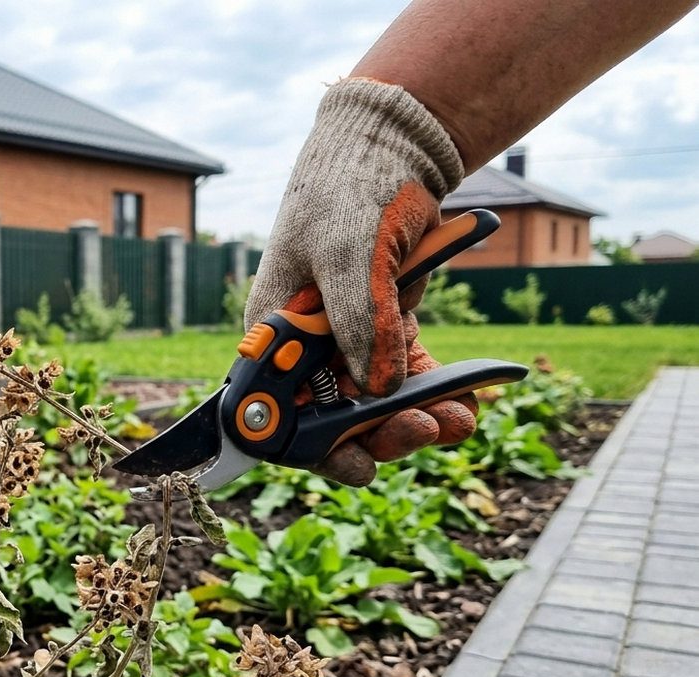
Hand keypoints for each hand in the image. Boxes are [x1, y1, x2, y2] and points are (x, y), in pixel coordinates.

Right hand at [245, 78, 475, 485]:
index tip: (355, 463)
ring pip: (375, 403)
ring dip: (414, 418)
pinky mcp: (384, 329)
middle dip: (378, 434)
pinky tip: (467, 402)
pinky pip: (407, 376)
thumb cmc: (350, 192)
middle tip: (421, 430)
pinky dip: (435, 392)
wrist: (392, 149)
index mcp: (274, 331)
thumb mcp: (350, 254)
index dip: (310, 444)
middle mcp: (304, 345)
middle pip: (331, 415)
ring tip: (457, 420)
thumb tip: (377, 390)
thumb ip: (360, 322)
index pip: (277, 409)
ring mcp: (345, 339)